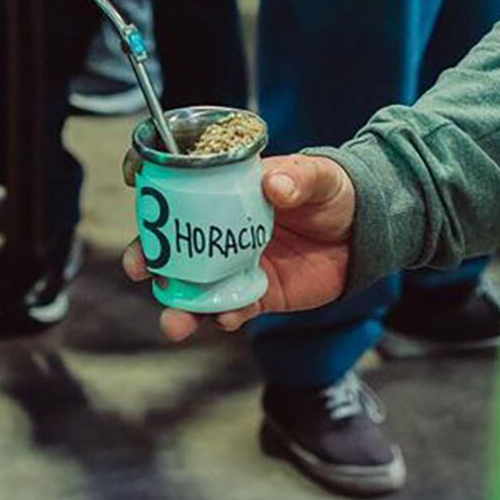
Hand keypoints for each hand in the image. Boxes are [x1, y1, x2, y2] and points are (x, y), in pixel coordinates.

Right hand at [121, 152, 356, 342]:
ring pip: (198, 287)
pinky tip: (224, 319)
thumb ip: (297, 179)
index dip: (154, 203)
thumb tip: (275, 185)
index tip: (137, 208)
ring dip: (181, 305)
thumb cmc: (333, 191)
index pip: (180, 195)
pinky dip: (224, 316)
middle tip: (138, 268)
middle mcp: (224, 230)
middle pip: (177, 246)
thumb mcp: (318, 177)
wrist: (363, 232)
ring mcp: (239, 265)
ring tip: (174, 322)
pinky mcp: (261, 295)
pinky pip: (234, 309)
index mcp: (229, 193)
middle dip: (152, 259)